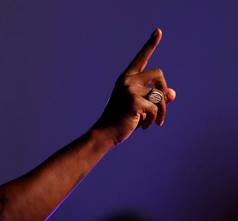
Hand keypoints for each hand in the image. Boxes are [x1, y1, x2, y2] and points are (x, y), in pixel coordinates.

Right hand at [93, 28, 176, 145]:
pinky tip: (144, 126)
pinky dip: (153, 119)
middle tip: (162, 106)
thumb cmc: (121, 120)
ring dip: (161, 111)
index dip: (151, 44)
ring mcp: (130, 90)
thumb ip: (155, 98)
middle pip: (159, 74)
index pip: (141, 58)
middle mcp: (127, 81)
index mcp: (126, 78)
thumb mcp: (140, 106)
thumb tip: (172, 94)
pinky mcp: (134, 102)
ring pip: (160, 95)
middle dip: (163, 90)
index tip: (158, 31)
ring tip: (155, 122)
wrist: (105, 133)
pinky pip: (155, 108)